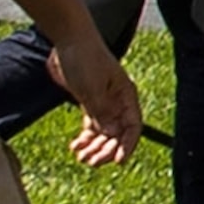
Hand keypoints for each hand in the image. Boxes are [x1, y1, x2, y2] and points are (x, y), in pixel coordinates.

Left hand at [47, 36, 143, 163]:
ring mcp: (103, 103)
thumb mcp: (93, 88)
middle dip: (106, 150)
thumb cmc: (86, 59)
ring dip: (94, 147)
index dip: (128, 145)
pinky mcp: (89, 101)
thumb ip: (102, 112)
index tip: (119, 161)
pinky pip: (91, 125)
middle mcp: (117, 102)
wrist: (70, 40)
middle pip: (117, 134)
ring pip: (103, 133)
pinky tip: (76, 146)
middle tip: (92, 162)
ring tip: (82, 157)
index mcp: (126, 97)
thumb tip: (111, 134)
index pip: (133, 127)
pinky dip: (85, 137)